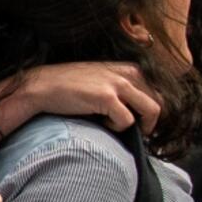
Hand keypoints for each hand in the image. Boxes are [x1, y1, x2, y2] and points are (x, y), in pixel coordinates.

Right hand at [0, 60, 159, 150]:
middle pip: (159, 102)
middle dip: (151, 121)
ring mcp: (117, 84)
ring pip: (152, 111)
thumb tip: (140, 111)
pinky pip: (127, 121)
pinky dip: (117, 128)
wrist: (42, 87)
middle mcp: (126, 73)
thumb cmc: (69, 87)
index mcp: (127, 68)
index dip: (152, 111)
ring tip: (120, 127)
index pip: (157, 91)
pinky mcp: (107, 97)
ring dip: (140, 125)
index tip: (144, 124)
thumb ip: (121, 87)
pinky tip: (101, 123)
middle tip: (138, 133)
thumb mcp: (100, 80)